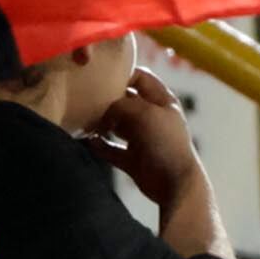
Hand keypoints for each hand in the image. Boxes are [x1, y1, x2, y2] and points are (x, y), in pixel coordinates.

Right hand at [89, 65, 203, 207]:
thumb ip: (120, 104)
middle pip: (124, 100)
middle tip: (86, 97)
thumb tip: (103, 109)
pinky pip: (111, 148)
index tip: (99, 75)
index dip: (122, 74)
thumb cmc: (165, 142)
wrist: (175, 184)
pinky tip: (88, 140)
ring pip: (116, 124)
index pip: (140, 77)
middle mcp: (152, 117)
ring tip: (84, 119)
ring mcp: (142, 138)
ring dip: (101, 122)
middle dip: (106, 99)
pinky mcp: (133, 158)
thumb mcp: (143, 113)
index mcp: (162, 101)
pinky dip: (99, 145)